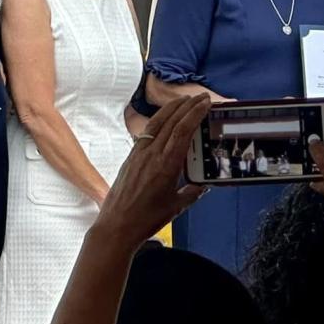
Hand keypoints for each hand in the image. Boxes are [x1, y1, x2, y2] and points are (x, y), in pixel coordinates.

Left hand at [94, 94, 209, 249]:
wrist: (117, 226)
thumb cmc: (146, 219)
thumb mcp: (177, 207)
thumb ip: (193, 192)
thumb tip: (204, 184)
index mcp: (167, 165)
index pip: (183, 130)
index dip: (195, 113)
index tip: (206, 103)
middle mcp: (152, 154)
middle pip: (172, 121)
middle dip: (188, 106)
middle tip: (201, 97)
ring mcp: (139, 153)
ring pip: (158, 122)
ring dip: (172, 108)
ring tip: (185, 100)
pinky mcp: (131, 156)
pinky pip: (147, 131)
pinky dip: (159, 120)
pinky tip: (165, 118)